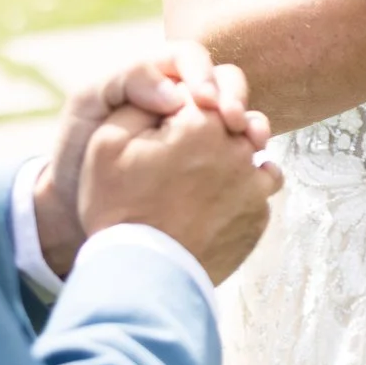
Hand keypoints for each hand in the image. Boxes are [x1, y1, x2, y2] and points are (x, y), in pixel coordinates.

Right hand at [32, 42, 267, 279]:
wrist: (143, 275)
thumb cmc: (119, 206)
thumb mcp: (107, 142)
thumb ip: (141, 101)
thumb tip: (174, 89)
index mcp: (202, 122)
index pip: (202, 91)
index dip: (181, 107)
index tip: (166, 129)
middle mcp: (239, 148)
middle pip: (235, 119)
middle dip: (214, 127)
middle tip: (183, 156)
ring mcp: (254, 186)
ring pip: (254, 154)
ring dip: (234, 159)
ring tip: (201, 180)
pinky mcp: (258, 219)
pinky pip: (257, 193)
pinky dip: (240, 194)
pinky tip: (211, 207)